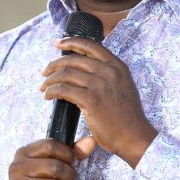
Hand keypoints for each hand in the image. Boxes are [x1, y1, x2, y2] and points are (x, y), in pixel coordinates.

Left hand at [40, 36, 157, 167]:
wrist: (135, 137)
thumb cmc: (127, 117)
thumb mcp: (124, 87)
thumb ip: (109, 76)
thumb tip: (86, 72)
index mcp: (117, 66)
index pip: (91, 45)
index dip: (71, 42)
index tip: (58, 43)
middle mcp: (109, 72)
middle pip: (73, 59)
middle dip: (54, 64)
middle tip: (45, 72)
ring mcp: (100, 85)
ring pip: (66, 74)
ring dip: (50, 80)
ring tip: (44, 87)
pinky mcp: (91, 100)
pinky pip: (63, 89)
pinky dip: (52, 91)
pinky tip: (48, 96)